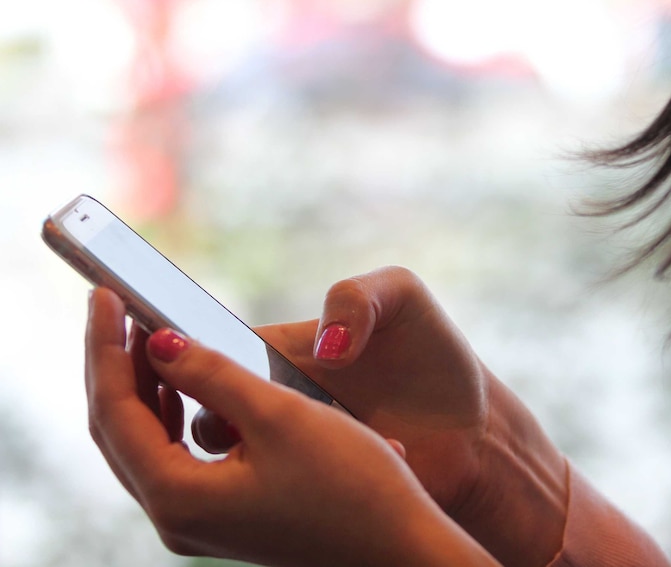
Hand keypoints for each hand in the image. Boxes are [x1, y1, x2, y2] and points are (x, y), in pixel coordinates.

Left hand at [85, 287, 498, 566]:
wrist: (398, 544)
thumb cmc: (352, 484)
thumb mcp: (280, 416)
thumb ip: (213, 375)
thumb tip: (160, 343)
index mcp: (179, 495)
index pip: (114, 410)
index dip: (104, 348)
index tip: (103, 296)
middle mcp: (177, 517)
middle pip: (118, 430)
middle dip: (114, 365)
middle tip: (117, 308)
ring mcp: (199, 522)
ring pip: (144, 444)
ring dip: (142, 388)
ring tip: (150, 335)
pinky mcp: (223, 516)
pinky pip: (173, 458)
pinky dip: (170, 415)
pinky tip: (186, 385)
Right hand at [200, 267, 569, 566]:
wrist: (475, 433)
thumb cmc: (436, 357)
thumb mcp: (403, 298)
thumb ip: (357, 296)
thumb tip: (324, 347)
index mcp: (281, 349)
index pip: (206, 346)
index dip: (183, 349)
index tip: (176, 350)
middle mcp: (272, 399)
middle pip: (204, 405)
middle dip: (212, 406)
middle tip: (273, 403)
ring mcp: (283, 448)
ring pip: (227, 453)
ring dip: (254, 444)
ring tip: (328, 427)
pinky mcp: (303, 486)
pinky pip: (268, 487)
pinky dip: (292, 475)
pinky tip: (349, 460)